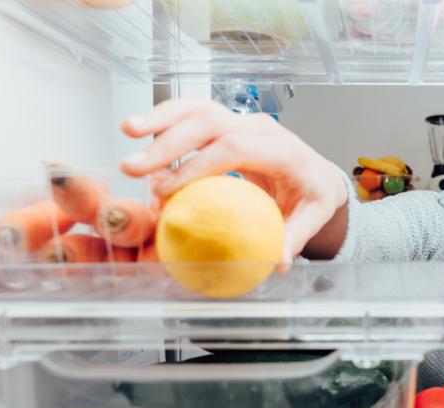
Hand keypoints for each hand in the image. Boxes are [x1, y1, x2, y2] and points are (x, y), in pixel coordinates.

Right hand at [120, 97, 347, 263]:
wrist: (316, 174)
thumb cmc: (312, 196)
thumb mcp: (312, 218)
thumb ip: (294, 238)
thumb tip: (277, 263)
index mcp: (284, 150)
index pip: (235, 148)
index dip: (198, 166)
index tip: (167, 189)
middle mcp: (262, 128)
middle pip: (211, 122)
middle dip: (169, 142)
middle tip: (134, 167)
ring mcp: (244, 121)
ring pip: (199, 107)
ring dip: (161, 118)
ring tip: (127, 131)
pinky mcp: (228, 122)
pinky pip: (194, 112)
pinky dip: (166, 118)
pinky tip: (139, 129)